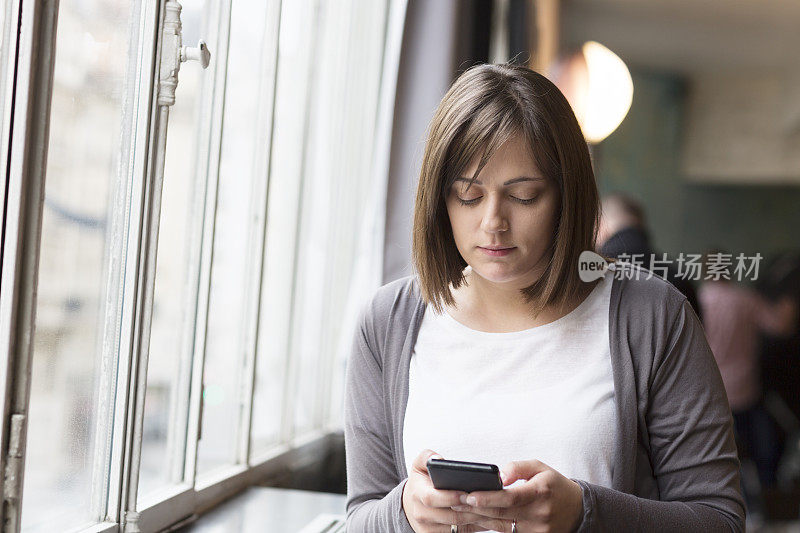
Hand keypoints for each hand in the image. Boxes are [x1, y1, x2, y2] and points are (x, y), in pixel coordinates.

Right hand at [402, 449, 493, 531]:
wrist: (412, 504)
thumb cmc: (421, 482)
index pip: (432, 498)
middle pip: (450, 516)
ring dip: (477, 519)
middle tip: (487, 501)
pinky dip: (476, 526)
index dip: (450, 497)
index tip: (466, 492)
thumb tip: (438, 459)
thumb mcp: (419, 465)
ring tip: (493, 509)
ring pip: (458, 526)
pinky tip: (488, 518)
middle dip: (470, 509)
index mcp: (417, 494)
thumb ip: (427, 457)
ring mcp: (429, 528)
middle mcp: (421, 514)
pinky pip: (461, 532)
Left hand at [449, 459, 582, 532]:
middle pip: (501, 513)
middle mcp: (539, 514)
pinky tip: (477, 519)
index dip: (488, 498)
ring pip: (501, 525)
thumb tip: (499, 475)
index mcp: (540, 492)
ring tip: (460, 509)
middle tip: (455, 501)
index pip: (510, 498)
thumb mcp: (540, 467)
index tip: (468, 495)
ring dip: (480, 518)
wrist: (578, 510)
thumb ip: (518, 467)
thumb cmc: (554, 485)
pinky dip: (491, 526)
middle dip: (476, 508)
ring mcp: (537, 530)